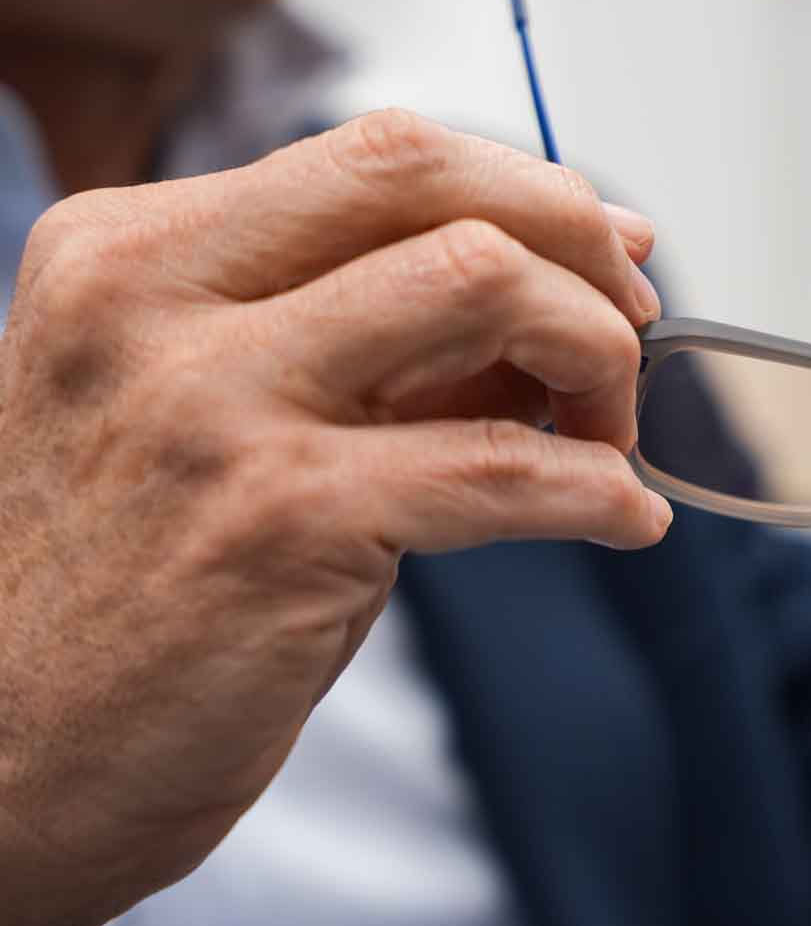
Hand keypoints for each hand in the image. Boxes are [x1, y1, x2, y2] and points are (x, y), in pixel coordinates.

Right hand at [0, 111, 670, 925]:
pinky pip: (503, 466)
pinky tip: (627, 518)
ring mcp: (207, 405)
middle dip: (573, 239)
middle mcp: (151, 299)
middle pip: (430, 177)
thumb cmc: (130, 590)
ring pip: (484, 283)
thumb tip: (580, 266)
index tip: (610, 257)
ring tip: (614, 439)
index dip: (530, 192)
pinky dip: (599, 489)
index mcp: (127, 250)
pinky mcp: (277, 523)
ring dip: (595, 355)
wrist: (0, 769)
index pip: (382, 156)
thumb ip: (372, 338)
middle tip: (633, 332)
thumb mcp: (217, 417)